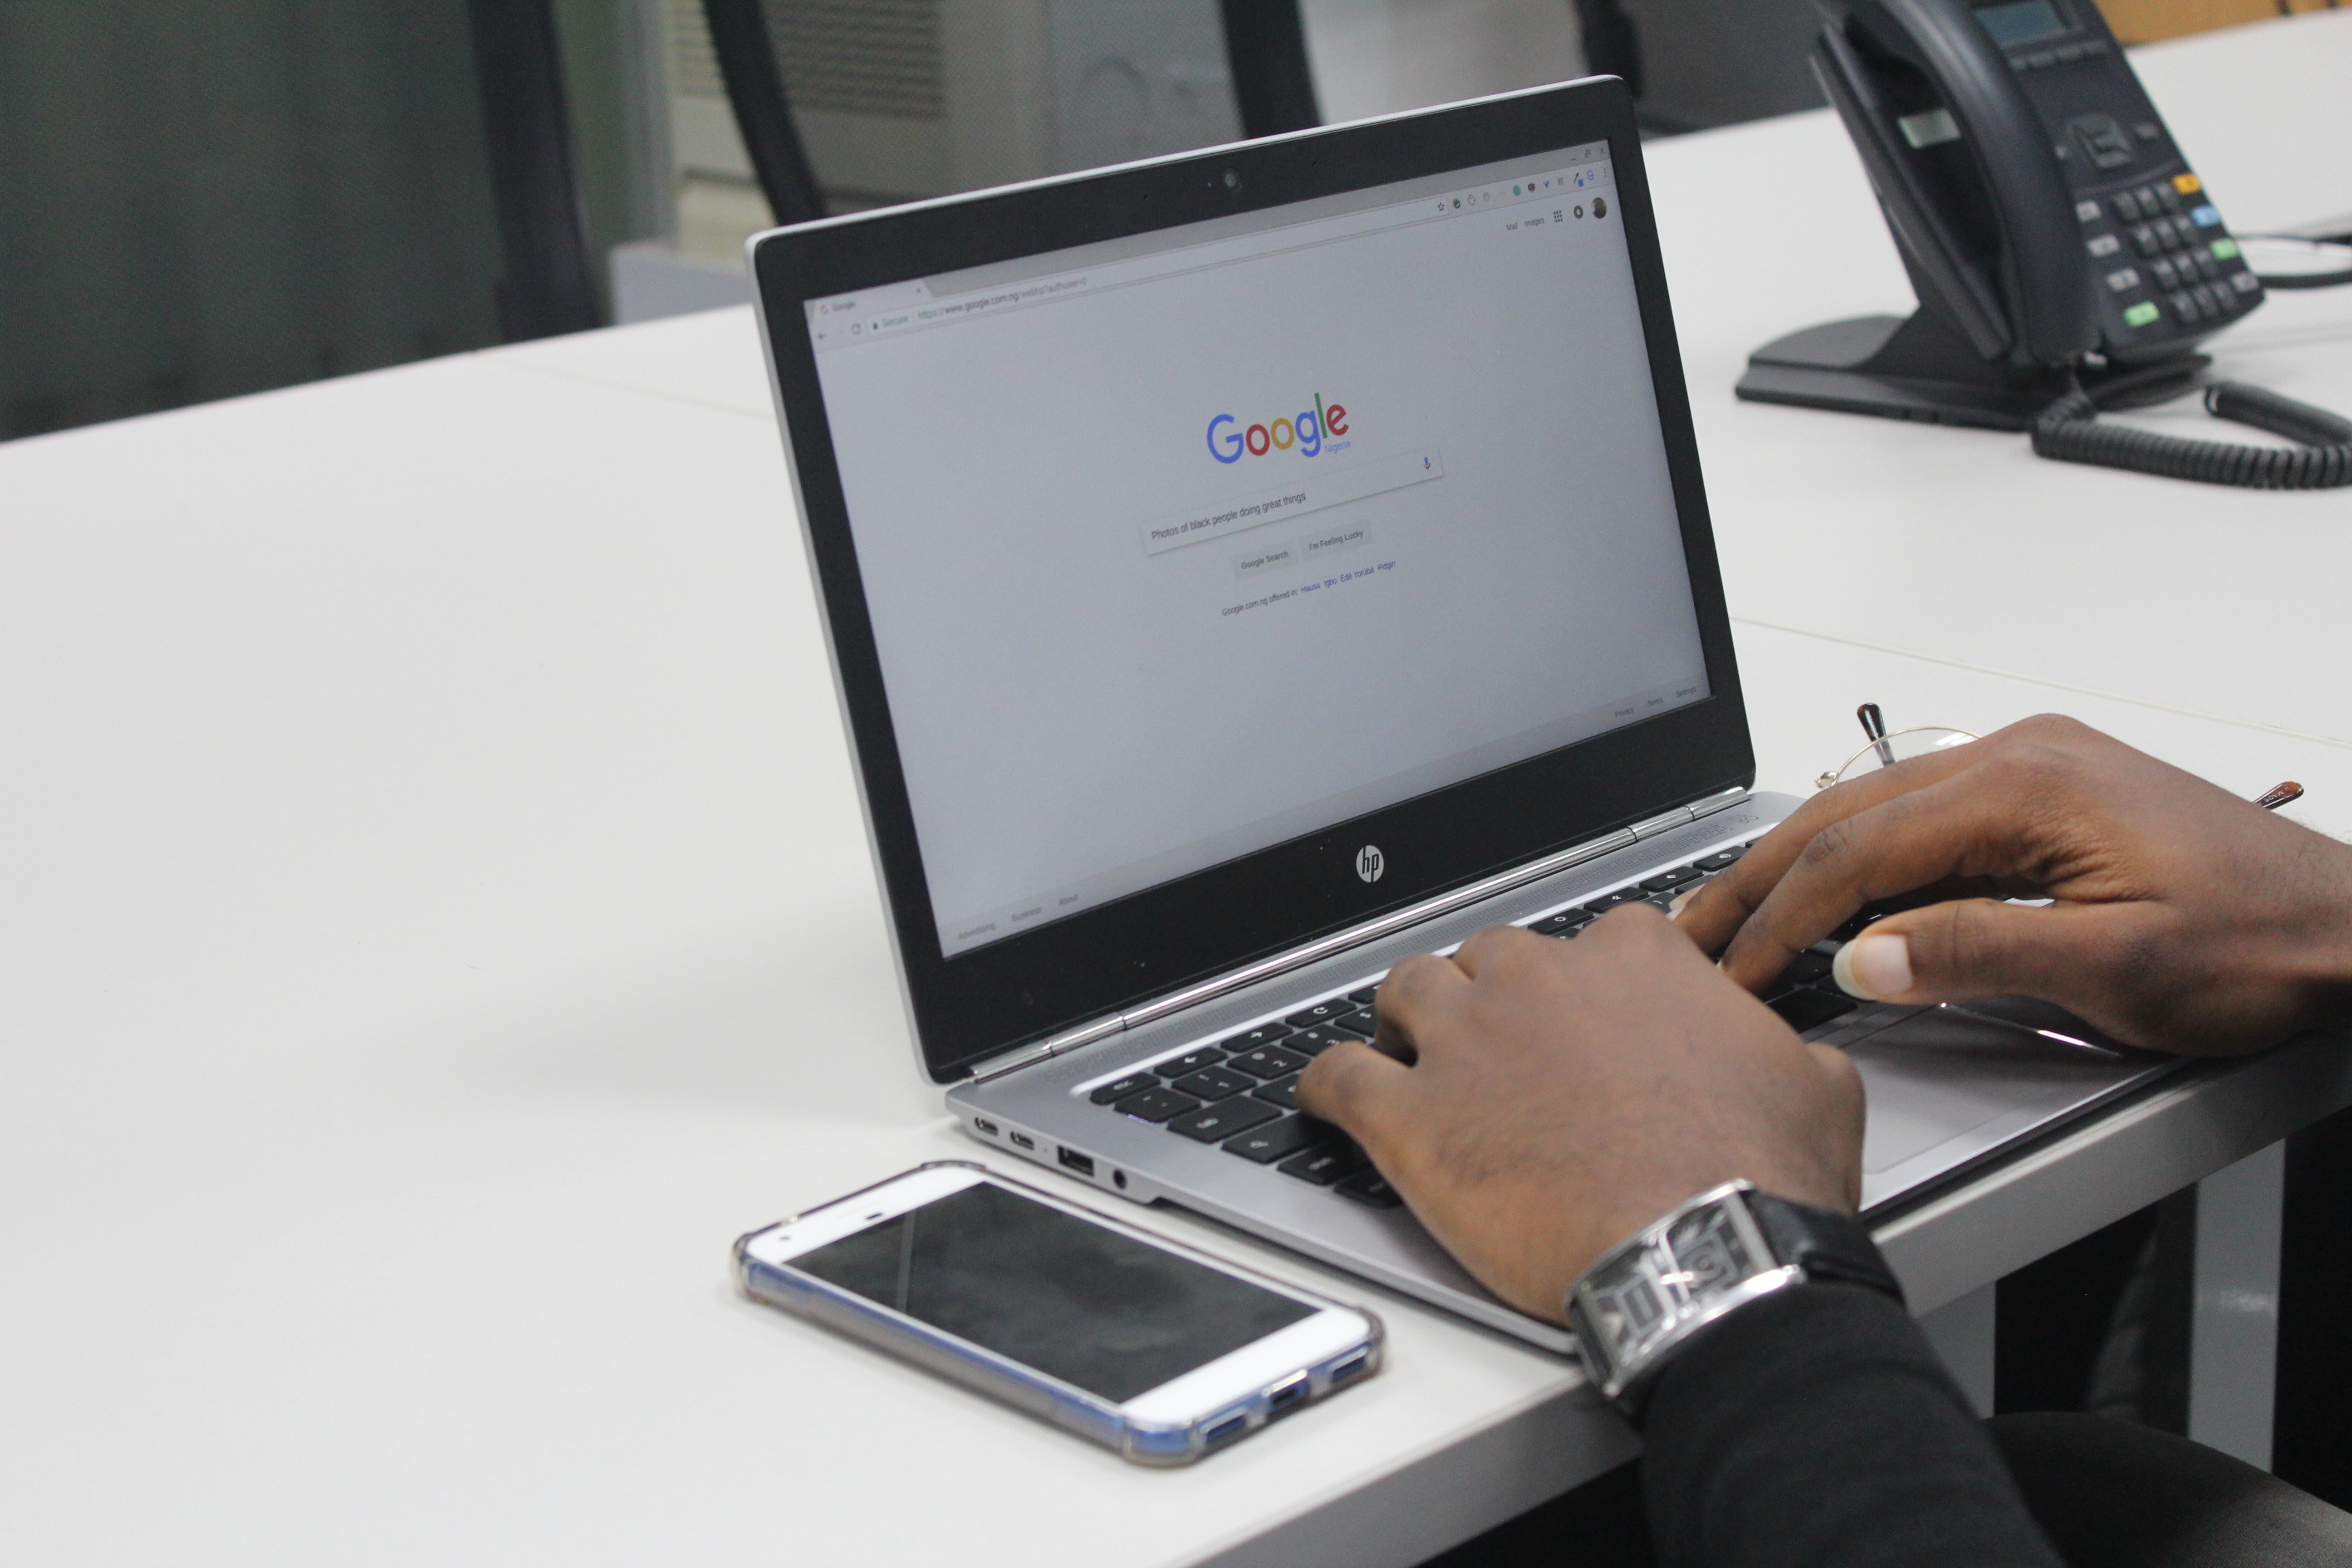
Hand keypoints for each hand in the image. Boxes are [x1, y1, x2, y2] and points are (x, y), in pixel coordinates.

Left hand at [1294, 913, 1862, 1322]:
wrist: (1706, 1255)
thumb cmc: (1757, 1177)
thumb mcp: (1813, 1086)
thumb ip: (1779, 1048)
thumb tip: (1789, 1056)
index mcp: (1633, 956)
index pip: (1591, 940)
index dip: (1585, 984)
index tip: (1585, 1018)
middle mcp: (1537, 979)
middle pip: (1487, 958)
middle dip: (1489, 994)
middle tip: (1497, 1046)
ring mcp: (1465, 1042)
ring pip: (1405, 991)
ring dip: (1405, 1019)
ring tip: (1406, 1053)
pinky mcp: (1409, 1117)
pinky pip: (1334, 1076)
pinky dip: (1320, 1084)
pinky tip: (1320, 1098)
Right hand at [1675, 714, 2351, 1055]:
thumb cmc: (2262, 944)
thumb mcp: (2119, 966)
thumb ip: (1980, 954)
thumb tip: (1863, 957)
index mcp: (2028, 784)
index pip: (1862, 849)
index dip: (1785, 914)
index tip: (1734, 967)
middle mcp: (2019, 757)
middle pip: (1847, 813)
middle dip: (1760, 877)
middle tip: (1692, 932)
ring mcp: (2030, 769)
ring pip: (1874, 812)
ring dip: (1799, 867)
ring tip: (1735, 916)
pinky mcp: (2042, 796)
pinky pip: (1919, 821)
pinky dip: (1857, 862)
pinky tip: (1827, 899)